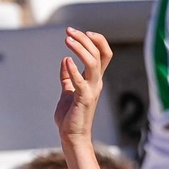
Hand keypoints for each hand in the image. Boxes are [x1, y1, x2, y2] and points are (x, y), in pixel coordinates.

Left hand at [54, 28, 111, 145]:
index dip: (96, 40)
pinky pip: (81, 81)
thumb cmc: (70, 117)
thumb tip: (65, 61)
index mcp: (94, 79)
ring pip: (93, 63)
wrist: (71, 137)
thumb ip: (67, 77)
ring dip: (81, 49)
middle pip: (98, 53)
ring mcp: (91, 90)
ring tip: (67, 40)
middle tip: (69, 31)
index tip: (81, 32)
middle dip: (85, 39)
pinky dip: (74, 69)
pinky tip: (66, 60)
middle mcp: (96, 82)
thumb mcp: (67, 91)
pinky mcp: (84, 99)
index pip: (103, 54)